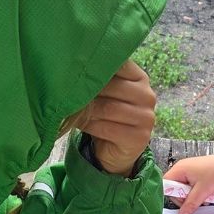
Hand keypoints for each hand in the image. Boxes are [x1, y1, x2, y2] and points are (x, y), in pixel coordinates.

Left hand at [76, 60, 155, 175]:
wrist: (115, 149)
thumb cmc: (106, 114)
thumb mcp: (104, 92)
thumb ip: (98, 77)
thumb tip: (72, 64)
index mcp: (140, 78)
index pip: (119, 64)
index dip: (95, 67)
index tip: (75, 68)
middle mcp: (148, 96)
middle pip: (111, 87)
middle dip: (87, 90)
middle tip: (66, 92)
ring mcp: (146, 118)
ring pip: (107, 108)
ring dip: (85, 110)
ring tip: (70, 109)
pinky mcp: (138, 137)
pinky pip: (107, 128)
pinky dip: (89, 126)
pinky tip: (80, 124)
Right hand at [163, 152, 213, 213]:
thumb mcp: (202, 191)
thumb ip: (190, 204)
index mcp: (179, 169)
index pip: (166, 184)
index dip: (172, 195)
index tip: (181, 201)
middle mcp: (182, 169)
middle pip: (175, 189)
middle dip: (185, 198)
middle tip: (195, 201)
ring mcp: (189, 172)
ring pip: (184, 190)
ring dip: (193, 197)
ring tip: (204, 198)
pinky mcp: (196, 176)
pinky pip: (191, 188)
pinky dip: (198, 194)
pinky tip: (206, 195)